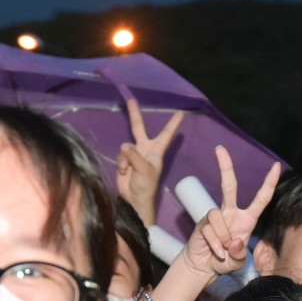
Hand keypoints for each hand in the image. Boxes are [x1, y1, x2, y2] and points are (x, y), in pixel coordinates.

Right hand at [114, 99, 184, 226]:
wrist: (134, 200)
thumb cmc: (146, 186)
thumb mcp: (144, 170)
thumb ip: (134, 156)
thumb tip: (124, 145)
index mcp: (156, 150)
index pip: (166, 134)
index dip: (173, 123)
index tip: (181, 112)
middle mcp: (145, 149)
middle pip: (139, 128)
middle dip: (135, 114)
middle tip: (131, 100)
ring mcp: (133, 154)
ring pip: (125, 147)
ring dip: (124, 159)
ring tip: (128, 171)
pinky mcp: (124, 161)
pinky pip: (120, 156)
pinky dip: (120, 164)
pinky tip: (124, 173)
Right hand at [178, 145, 282, 278]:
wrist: (203, 267)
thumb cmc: (224, 261)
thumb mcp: (238, 261)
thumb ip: (239, 253)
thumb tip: (234, 240)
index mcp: (246, 220)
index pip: (261, 199)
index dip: (269, 183)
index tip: (276, 166)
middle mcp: (231, 214)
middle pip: (229, 186)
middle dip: (225, 166)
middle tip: (219, 148)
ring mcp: (215, 218)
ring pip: (219, 218)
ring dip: (223, 239)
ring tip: (223, 252)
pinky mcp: (202, 224)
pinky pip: (210, 230)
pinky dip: (215, 245)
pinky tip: (216, 253)